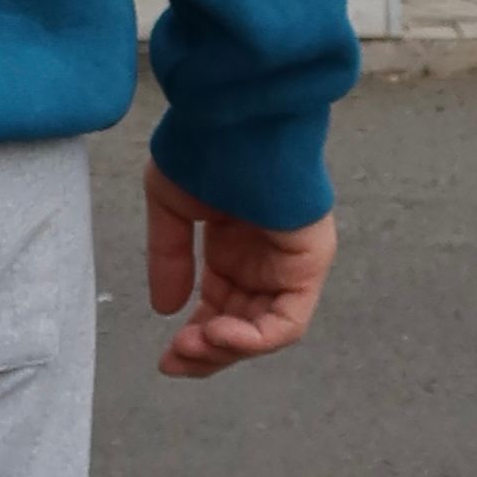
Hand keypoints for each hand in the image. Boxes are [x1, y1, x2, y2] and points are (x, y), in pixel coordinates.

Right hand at [146, 164, 335, 381]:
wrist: (233, 115)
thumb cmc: (205, 146)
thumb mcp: (172, 206)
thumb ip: (170, 256)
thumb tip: (166, 308)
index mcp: (234, 246)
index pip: (220, 308)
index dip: (195, 338)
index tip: (165, 357)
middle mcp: (265, 260)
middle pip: (242, 326)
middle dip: (208, 352)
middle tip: (174, 361)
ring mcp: (290, 262)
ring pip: (265, 329)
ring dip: (227, 349)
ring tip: (192, 347)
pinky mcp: (310, 262)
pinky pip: (289, 319)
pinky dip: (255, 338)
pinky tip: (219, 335)